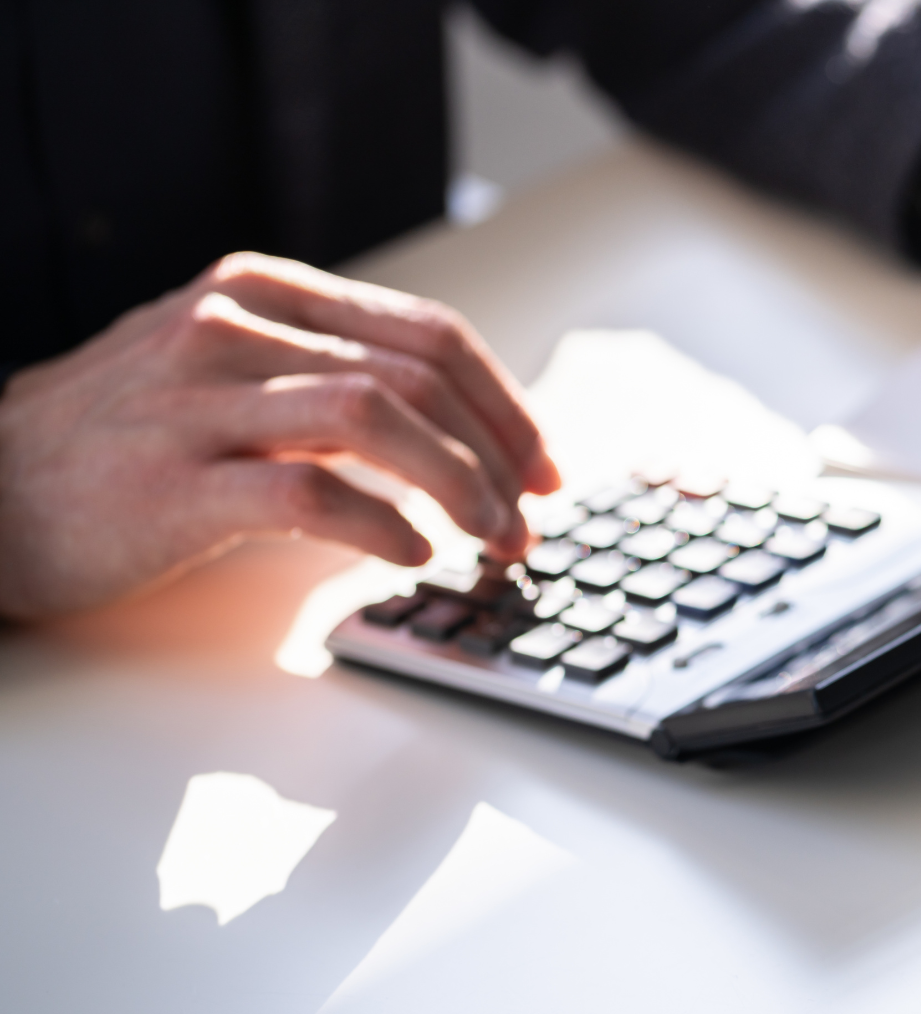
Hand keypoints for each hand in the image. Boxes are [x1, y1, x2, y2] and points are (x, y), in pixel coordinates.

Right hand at [0, 253, 561, 618]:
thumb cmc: (117, 444)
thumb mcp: (224, 374)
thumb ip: (324, 378)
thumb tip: (450, 428)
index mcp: (262, 293)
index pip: (426, 332)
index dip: (505, 401)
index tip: (542, 462)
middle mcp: (235, 327)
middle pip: (420, 372)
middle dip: (500, 450)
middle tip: (532, 515)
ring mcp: (199, 399)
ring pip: (378, 418)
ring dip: (460, 485)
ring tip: (490, 539)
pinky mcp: (174, 480)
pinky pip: (310, 492)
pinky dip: (381, 524)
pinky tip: (410, 553)